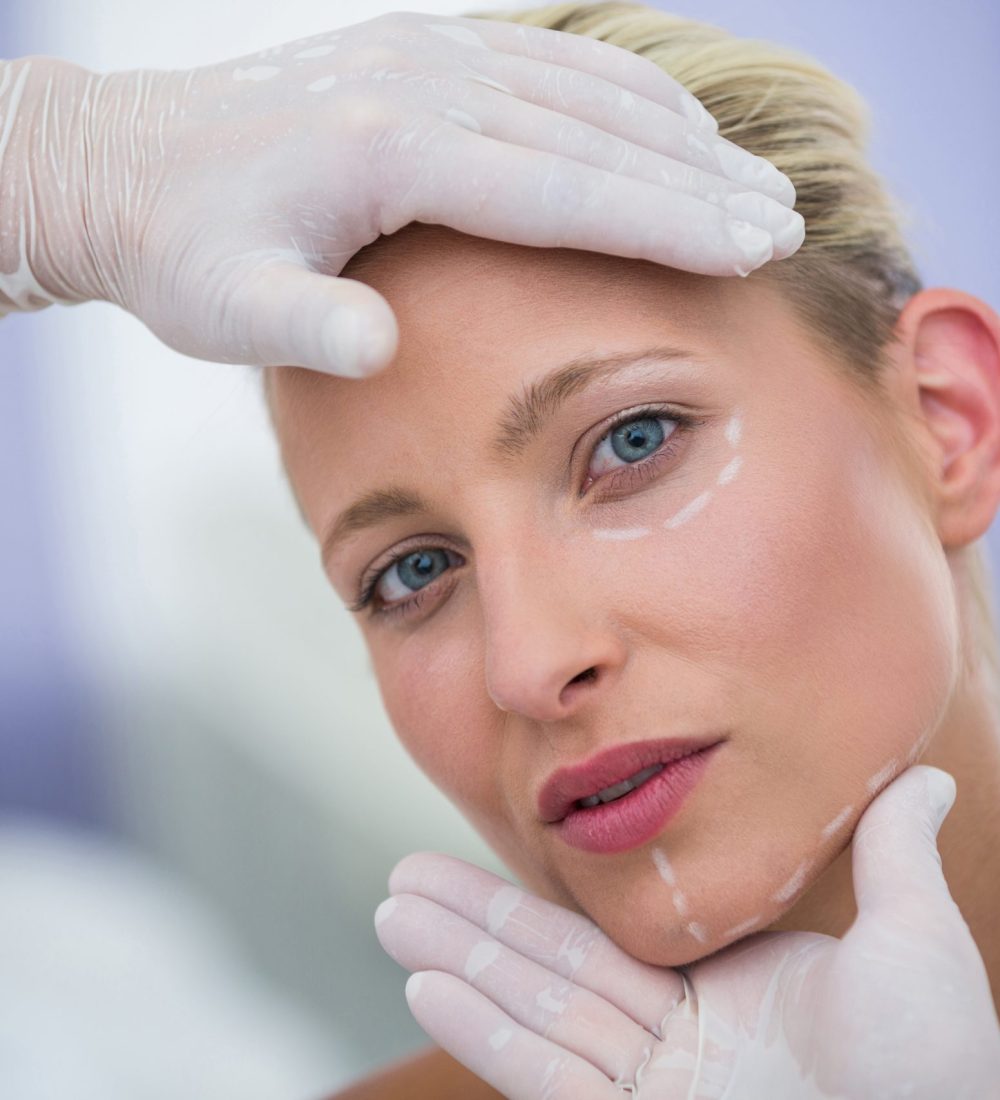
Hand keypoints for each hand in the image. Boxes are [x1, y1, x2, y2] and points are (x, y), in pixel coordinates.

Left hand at [1, 11, 802, 376]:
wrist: (126, 170)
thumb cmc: (184, 251)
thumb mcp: (226, 307)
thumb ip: (301, 327)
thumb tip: (377, 348)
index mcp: (391, 148)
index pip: (564, 187)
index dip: (667, 220)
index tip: (752, 246)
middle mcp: (423, 83)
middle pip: (597, 132)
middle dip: (701, 182)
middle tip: (785, 221)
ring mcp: (425, 56)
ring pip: (585, 89)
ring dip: (678, 136)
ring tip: (752, 179)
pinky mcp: (420, 54)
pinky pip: (546, 62)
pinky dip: (620, 94)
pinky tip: (664, 125)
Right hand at [374, 765, 999, 1097]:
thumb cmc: (937, 1071)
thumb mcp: (913, 944)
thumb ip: (892, 855)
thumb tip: (927, 773)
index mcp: (720, 998)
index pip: (604, 941)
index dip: (535, 902)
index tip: (485, 862)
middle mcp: (673, 1045)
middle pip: (547, 971)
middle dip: (468, 923)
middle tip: (397, 881)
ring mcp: (649, 1093)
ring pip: (532, 1013)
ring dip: (456, 963)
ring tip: (390, 914)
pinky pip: (546, 1074)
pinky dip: (483, 1034)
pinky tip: (426, 988)